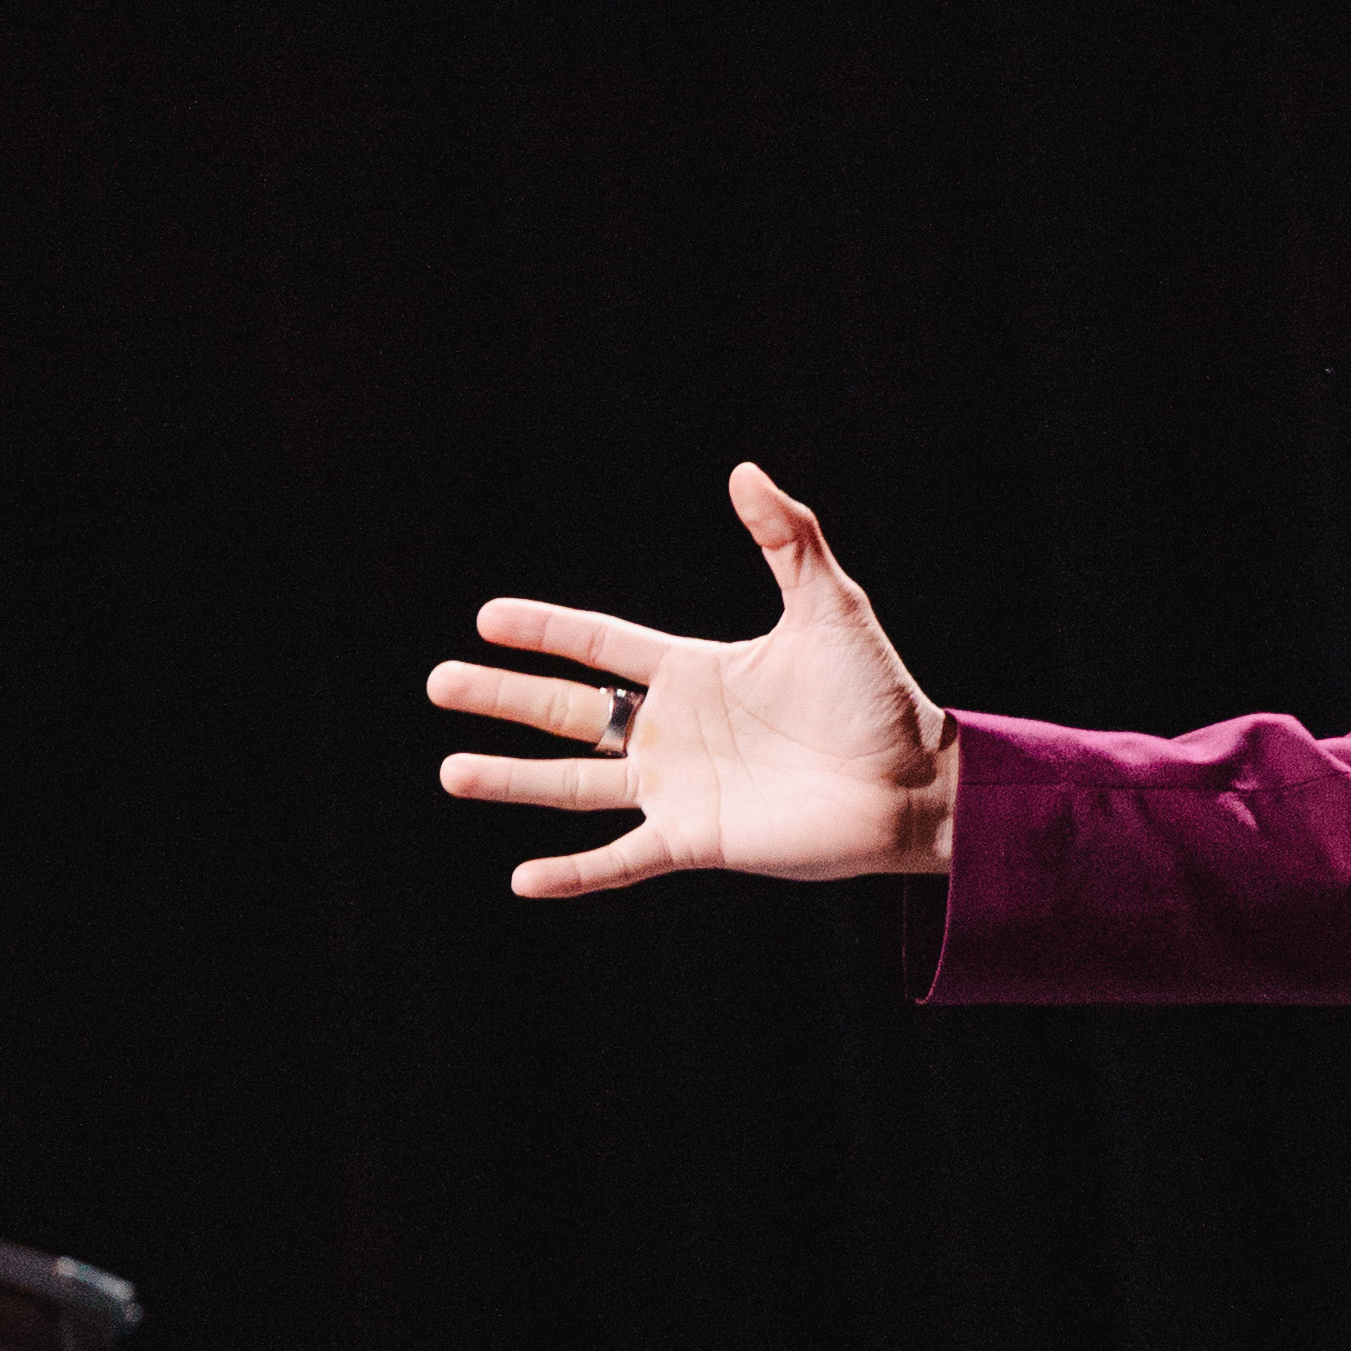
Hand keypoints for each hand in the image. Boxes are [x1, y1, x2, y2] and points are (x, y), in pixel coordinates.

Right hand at [428, 462, 958, 896]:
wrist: (913, 783)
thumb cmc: (876, 694)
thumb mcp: (829, 605)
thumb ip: (785, 538)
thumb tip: (743, 470)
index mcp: (693, 671)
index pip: (600, 646)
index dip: (544, 630)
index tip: (485, 618)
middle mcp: (673, 730)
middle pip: (567, 711)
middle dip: (502, 698)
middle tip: (436, 683)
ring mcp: (678, 788)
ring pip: (574, 784)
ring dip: (511, 779)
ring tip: (448, 771)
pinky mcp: (695, 841)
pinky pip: (621, 859)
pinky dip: (574, 874)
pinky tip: (522, 879)